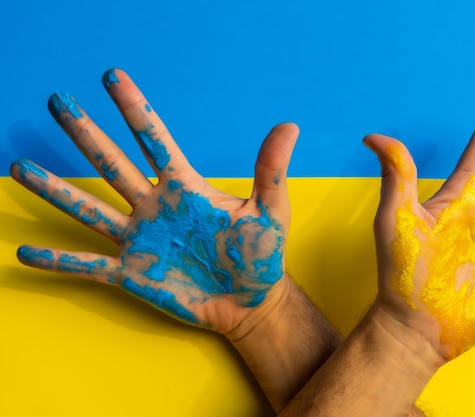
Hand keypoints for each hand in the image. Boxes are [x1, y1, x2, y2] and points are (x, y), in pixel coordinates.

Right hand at [11, 69, 298, 333]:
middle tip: (57, 102)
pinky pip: (88, 266)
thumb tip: (288, 125)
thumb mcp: (270, 210)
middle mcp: (155, 208)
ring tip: (20, 168)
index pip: (155, 140)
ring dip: (56, 190)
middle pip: (113, 164)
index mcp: (185, 188)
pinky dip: (58, 261)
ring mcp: (141, 240)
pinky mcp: (133, 274)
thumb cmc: (261, 254)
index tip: (112, 77)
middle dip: (86, 134)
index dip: (134, 109)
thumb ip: (271, 170)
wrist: (252, 301)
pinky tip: (24, 253)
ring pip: (90, 209)